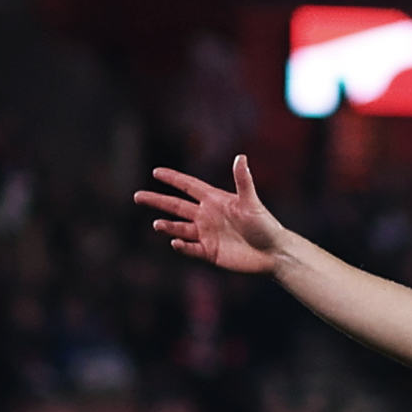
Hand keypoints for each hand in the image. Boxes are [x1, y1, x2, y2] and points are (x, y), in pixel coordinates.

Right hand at [139, 154, 291, 275]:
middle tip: (138, 196)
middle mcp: (207, 216)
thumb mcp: (252, 202)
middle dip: (157, 200)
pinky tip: (175, 243)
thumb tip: (240, 156)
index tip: (155, 172)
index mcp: (215, 200)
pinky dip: (181, 246)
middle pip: (176, 206)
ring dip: (168, 226)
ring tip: (157, 224)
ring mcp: (207, 234)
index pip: (189, 186)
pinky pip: (190, 248)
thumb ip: (243, 181)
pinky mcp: (209, 252)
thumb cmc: (266, 226)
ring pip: (179, 228)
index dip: (173, 179)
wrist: (274, 254)